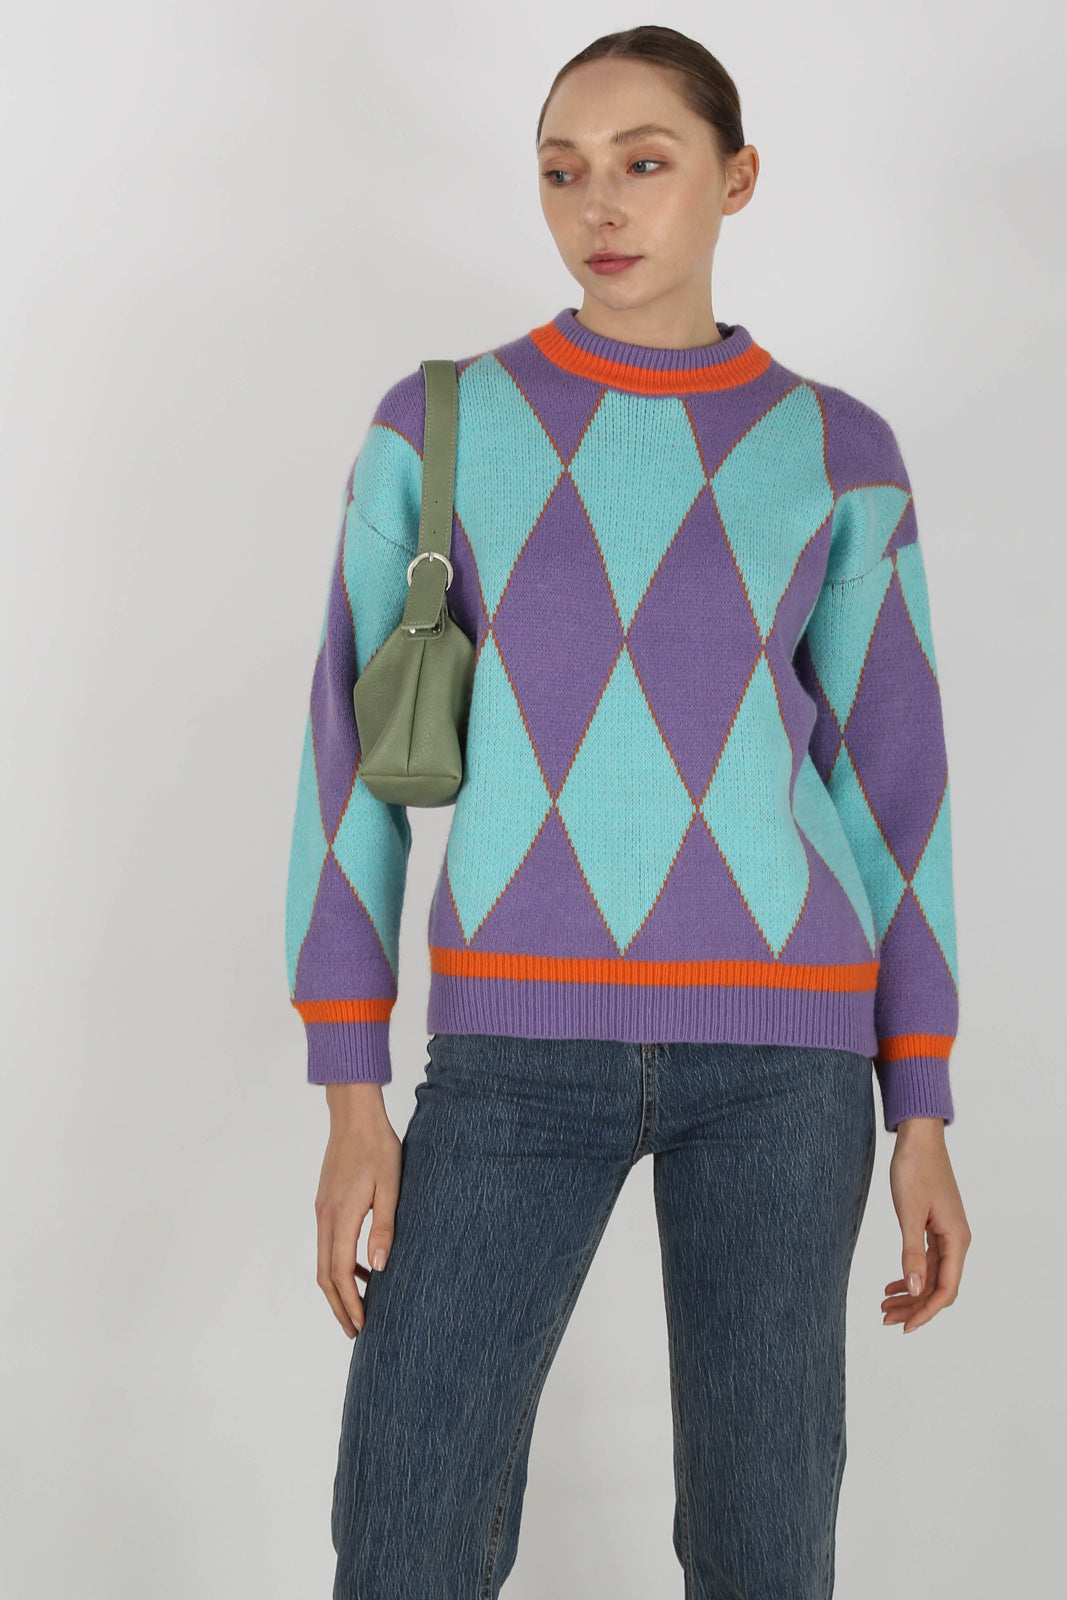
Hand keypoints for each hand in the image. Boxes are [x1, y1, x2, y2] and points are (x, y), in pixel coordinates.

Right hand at [315, 1084, 401, 1337]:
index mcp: (341, 1216)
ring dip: (338, 1287)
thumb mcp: (390, 1185)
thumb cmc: (377, 1146)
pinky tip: (364, 1268)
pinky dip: (341, 1264)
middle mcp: (325, 1217)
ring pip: (324, 1260)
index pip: (340, 1273)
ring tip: (360, 1307)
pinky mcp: (326, 1203)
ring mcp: (322, 1210)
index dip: (350, 1303)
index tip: (362, 1325)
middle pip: (325, 1274)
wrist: (354, 1115)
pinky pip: (329, 1243)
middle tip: (355, 1331)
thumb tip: (380, 1266)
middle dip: (339, 1306)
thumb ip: (384, 1226)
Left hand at [882, 1117, 970, 1333]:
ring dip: (910, 1293)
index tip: (904, 1328)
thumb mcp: (909, 1212)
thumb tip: (915, 1290)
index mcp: (956, 1239)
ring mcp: (947, 1233)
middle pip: (939, 1286)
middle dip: (914, 1307)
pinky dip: (910, 1274)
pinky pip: (927, 1260)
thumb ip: (911, 1252)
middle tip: (885, 1320)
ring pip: (931, 1275)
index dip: (926, 1312)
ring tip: (884, 1307)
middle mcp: (956, 1240)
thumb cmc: (915, 1169)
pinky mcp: (936, 1226)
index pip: (946, 1289)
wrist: (919, 1138)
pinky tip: (893, 1285)